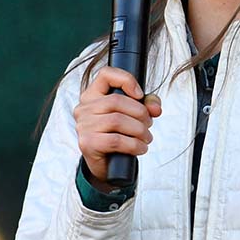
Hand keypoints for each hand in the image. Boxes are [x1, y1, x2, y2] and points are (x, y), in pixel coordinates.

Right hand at [73, 66, 162, 191]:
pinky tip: (140, 148)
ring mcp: (84, 126)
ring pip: (117, 120)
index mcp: (92, 95)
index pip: (106, 74)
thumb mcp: (133, 116)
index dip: (126, 80)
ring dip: (139, 130)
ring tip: (146, 138)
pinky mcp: (87, 143)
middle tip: (148, 124)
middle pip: (116, 100)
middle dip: (140, 112)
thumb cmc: (118, 134)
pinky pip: (116, 140)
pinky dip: (134, 145)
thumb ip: (147, 105)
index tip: (140, 95)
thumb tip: (155, 108)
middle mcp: (84, 108)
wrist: (106, 165)